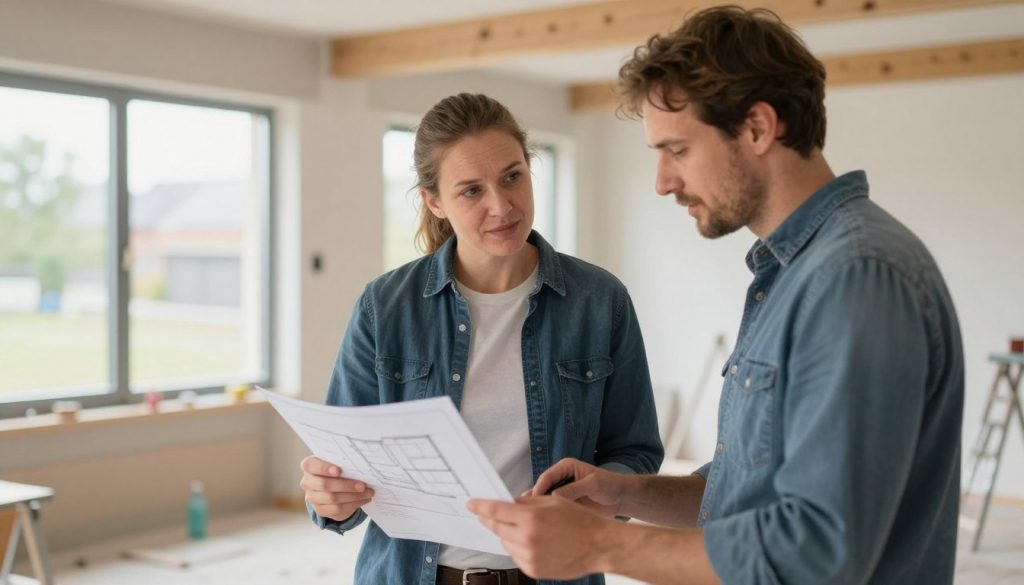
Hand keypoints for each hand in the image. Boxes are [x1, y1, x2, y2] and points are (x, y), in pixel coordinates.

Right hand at [299, 456, 372, 521]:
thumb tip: (361, 465)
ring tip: (368, 492)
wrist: (332, 486)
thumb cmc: (337, 469)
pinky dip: (353, 504)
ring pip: (333, 498)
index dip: (324, 468)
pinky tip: (364, 499)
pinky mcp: (320, 510)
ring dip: (353, 496)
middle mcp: (307, 482)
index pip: (311, 465)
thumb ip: (343, 462)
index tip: (339, 471)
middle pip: (324, 485)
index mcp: (309, 466)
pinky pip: (337, 509)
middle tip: (362, 485)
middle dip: (346, 485)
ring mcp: (312, 497)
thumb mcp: (337, 462)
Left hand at [468, 496, 615, 579]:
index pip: (495, 510)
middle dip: (489, 520)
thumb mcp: (552, 501)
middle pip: (496, 528)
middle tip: (485, 515)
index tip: (471, 504)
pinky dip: (518, 548)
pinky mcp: (532, 570)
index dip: (480, 506)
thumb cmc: (578, 520)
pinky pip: (516, 556)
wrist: (598, 545)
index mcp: (531, 518)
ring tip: (525, 529)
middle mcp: (527, 539)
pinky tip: (533, 543)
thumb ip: (526, 503)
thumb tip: (507, 504)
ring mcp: (529, 557)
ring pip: (505, 542)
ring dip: (508, 534)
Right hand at [529, 458, 628, 517]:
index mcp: (565, 467)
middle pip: (542, 488)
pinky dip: (547, 516)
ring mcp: (562, 492)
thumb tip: (554, 496)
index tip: (533, 502)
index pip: (547, 477)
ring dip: (539, 509)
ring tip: (533, 521)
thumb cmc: (609, 485)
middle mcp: (560, 478)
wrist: (620, 498)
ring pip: (544, 500)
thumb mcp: (593, 484)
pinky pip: (552, 510)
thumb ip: (575, 489)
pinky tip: (543, 526)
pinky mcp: (565, 504)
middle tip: (528, 514)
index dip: (539, 488)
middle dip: (535, 500)